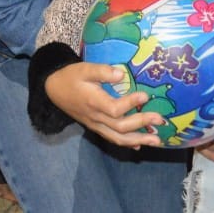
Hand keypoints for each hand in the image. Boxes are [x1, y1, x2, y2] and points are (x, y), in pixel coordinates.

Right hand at [44, 62, 165, 148]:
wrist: (53, 90)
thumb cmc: (71, 77)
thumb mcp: (84, 69)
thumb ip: (102, 71)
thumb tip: (121, 74)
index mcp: (93, 102)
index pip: (114, 108)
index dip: (130, 104)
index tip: (146, 95)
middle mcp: (95, 117)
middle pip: (120, 127)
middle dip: (141, 124)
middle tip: (160, 119)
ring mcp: (95, 125)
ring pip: (118, 138)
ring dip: (138, 140)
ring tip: (156, 141)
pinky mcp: (96, 127)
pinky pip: (112, 138)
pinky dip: (126, 143)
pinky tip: (139, 145)